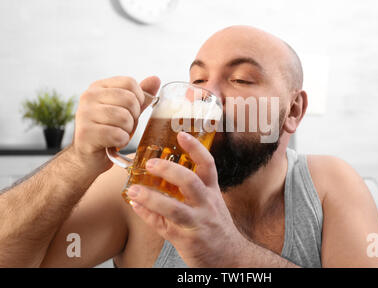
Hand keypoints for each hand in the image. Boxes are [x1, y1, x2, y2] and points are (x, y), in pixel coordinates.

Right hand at [72, 75, 160, 173]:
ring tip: (118, 134)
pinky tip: (113, 143)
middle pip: (129, 99)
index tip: (131, 111)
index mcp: (98, 87)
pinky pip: (117, 134)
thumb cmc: (110, 131)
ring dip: (127, 130)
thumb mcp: (127, 111)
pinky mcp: (85, 133)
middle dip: (133, 117)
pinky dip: (121, 141)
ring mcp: (84, 114)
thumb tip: (156, 79)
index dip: (138, 99)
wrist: (89, 157)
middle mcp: (88, 96)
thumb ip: (140, 96)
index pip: (129, 82)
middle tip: (123, 126)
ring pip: (124, 117)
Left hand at [127, 131, 247, 266]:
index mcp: (212, 191)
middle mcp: (206, 204)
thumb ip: (191, 188)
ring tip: (134, 190)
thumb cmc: (215, 225)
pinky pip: (163, 226)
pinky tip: (135, 206)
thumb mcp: (210, 202)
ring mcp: (197, 223)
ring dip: (151, 197)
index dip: (195, 148)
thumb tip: (165, 171)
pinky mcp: (186, 240)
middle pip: (190, 182)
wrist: (229, 256)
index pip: (208, 165)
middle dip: (169, 169)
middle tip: (151, 163)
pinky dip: (147, 215)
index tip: (181, 134)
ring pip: (174, 208)